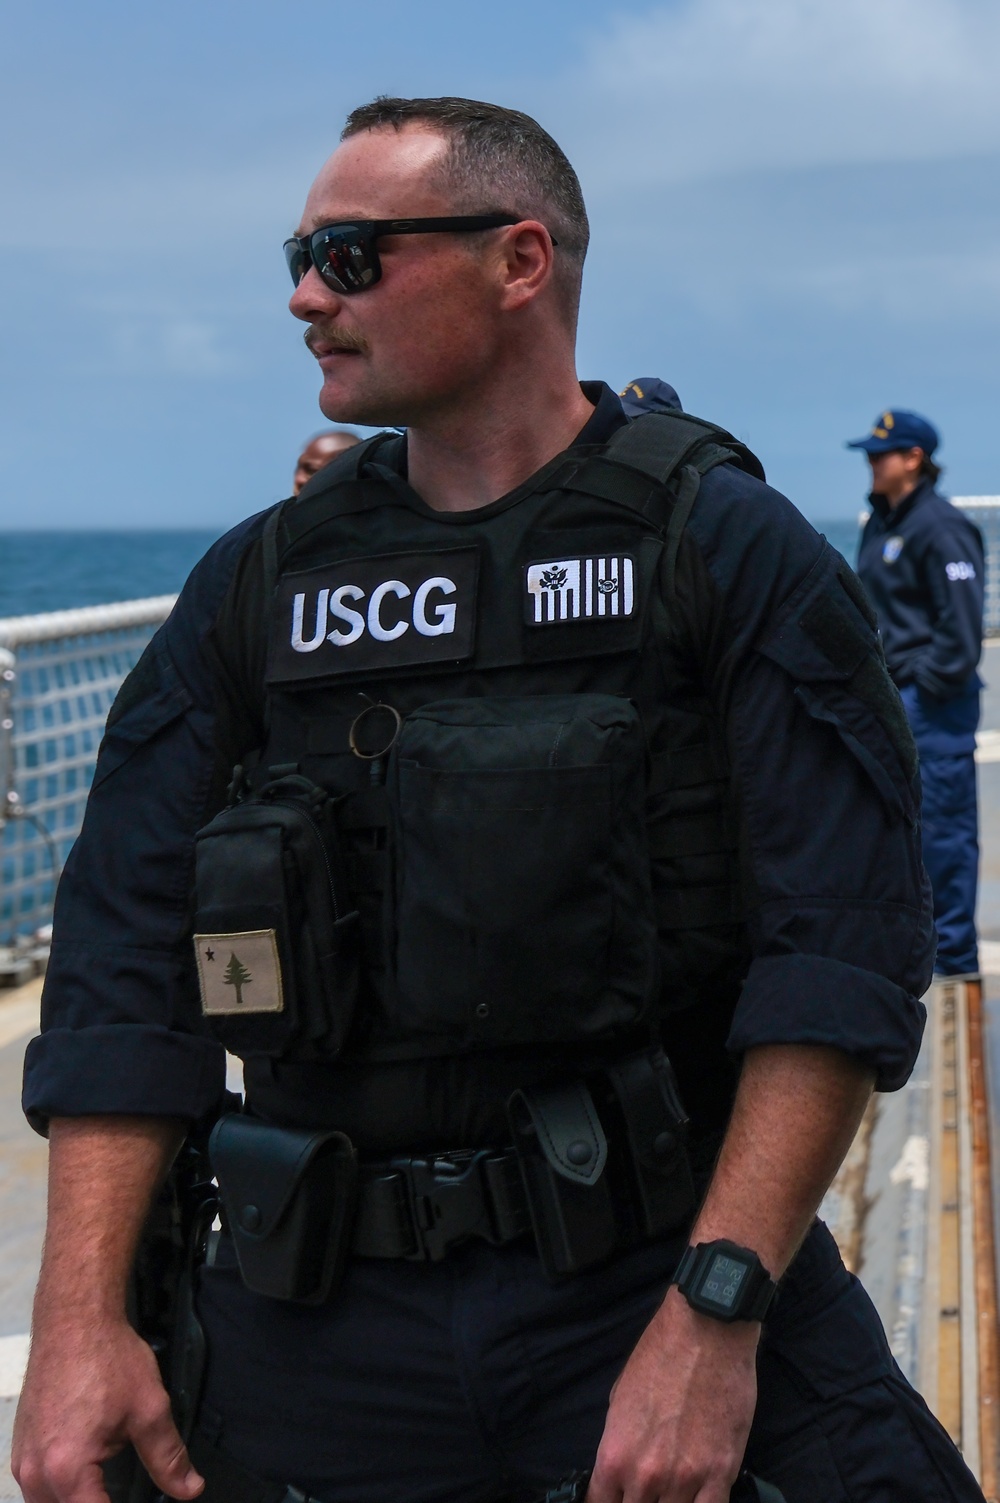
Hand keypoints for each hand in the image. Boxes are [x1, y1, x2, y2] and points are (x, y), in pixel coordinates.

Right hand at [12, 1316, 204, 1502]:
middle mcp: (36, 1471)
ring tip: (105, 1489)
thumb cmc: (106, 1356)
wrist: (74, 1319)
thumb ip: (168, 1456)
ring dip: (77, 1500)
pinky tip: (86, 1477)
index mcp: (67, 1468)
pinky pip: (35, 1487)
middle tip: (121, 1491)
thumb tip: (189, 1489)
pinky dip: (59, 1490)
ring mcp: (23, 1460)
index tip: (140, 1501)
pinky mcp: (21, 1447)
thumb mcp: (149, 1408)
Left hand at [587, 1288, 758, 1502]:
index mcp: (615, 1456)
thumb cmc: (659, 1355)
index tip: (615, 1499)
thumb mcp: (620, 1398)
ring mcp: (685, 1479)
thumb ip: (620, 1442)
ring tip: (673, 1489)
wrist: (705, 1331)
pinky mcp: (721, 1474)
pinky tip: (699, 1497)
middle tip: (648, 1489)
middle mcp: (645, 1476)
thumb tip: (620, 1471)